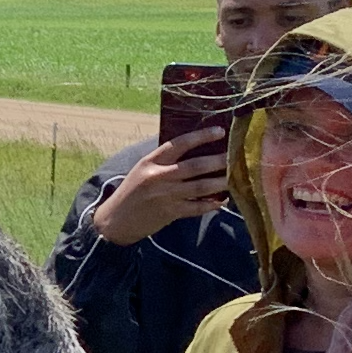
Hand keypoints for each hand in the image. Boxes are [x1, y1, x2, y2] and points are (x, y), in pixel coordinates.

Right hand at [92, 128, 232, 244]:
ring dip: (219, 182)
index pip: (179, 144)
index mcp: (151, 161)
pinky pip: (196, 208)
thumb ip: (164, 160)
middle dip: (217, 161)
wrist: (116, 220)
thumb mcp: (143, 169)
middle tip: (235, 156)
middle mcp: (159, 176)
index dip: (201, 137)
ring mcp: (166, 196)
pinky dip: (211, 204)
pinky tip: (222, 200)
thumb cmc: (132, 191)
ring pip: (200, 187)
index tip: (219, 132)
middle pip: (194, 166)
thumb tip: (193, 148)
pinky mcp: (170, 213)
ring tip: (234, 177)